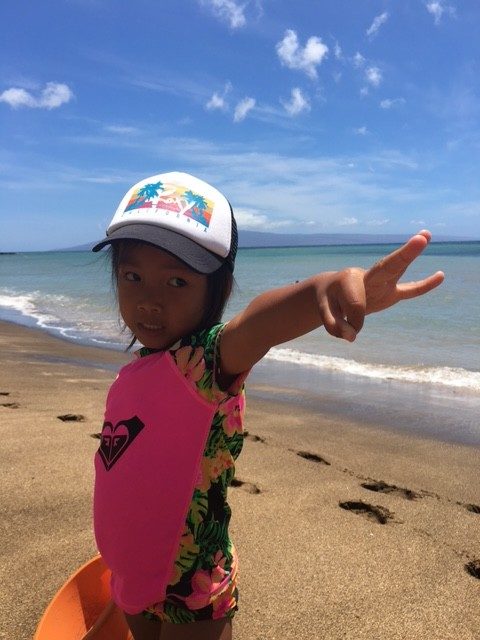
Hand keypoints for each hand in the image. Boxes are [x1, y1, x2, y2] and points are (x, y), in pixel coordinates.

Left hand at [321, 231, 444, 341]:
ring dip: (412, 254)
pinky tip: (440, 276)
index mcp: (350, 279)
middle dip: (404, 255)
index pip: (357, 305)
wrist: (333, 290)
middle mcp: (369, 275)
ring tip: (426, 235)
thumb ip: (335, 326)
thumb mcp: (325, 315)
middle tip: (421, 237)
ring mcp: (382, 282)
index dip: (352, 323)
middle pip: (387, 267)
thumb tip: (352, 337)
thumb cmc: (329, 301)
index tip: (347, 331)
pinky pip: (410, 290)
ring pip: (398, 268)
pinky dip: (425, 285)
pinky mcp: (391, 292)